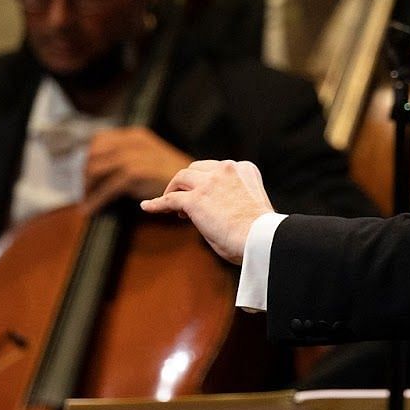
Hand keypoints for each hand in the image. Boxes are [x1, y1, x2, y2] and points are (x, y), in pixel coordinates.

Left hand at [83, 127, 192, 208]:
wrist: (196, 184)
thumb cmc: (175, 176)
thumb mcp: (152, 157)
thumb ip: (132, 156)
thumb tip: (105, 168)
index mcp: (136, 136)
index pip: (99, 140)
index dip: (88, 157)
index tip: (86, 174)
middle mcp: (132, 142)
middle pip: (94, 155)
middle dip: (85, 175)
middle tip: (84, 191)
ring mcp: (133, 157)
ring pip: (96, 170)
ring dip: (87, 188)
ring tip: (86, 202)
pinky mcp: (134, 175)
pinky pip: (106, 188)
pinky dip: (95, 201)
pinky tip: (89, 210)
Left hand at [140, 160, 273, 264]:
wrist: (261, 240)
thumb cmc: (262, 232)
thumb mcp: (250, 203)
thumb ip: (234, 198)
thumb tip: (214, 213)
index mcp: (244, 169)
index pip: (218, 169)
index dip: (207, 182)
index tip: (205, 196)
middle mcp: (227, 169)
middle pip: (197, 169)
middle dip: (190, 183)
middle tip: (186, 202)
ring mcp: (209, 183)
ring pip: (181, 178)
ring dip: (174, 190)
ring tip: (172, 206)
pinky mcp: (195, 200)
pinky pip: (169, 199)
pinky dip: (157, 203)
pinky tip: (147, 207)